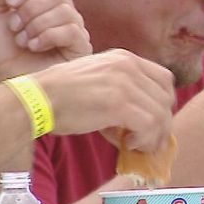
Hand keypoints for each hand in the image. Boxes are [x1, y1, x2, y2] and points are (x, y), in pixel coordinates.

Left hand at [0, 0, 91, 86]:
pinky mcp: (81, 49)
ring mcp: (74, 30)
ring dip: (36, 25)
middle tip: (15, 27)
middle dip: (30, 9)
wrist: (2, 79)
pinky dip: (48, 36)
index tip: (10, 4)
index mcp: (44, 1)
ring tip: (24, 41)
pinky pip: (72, 30)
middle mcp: (62, 13)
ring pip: (65, 11)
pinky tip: (35, 47)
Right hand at [32, 49, 174, 152]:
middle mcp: (128, 66)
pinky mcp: (119, 104)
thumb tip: (142, 122)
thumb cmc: (61, 96)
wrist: (37, 99)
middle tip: (147, 140)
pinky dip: (143, 139)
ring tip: (135, 144)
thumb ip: (122, 91)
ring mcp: (125, 83)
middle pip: (166, 98)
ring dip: (153, 135)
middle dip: (162, 123)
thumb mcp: (97, 80)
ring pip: (160, 114)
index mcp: (124, 58)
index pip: (165, 79)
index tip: (154, 122)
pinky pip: (149, 125)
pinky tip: (127, 144)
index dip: (163, 103)